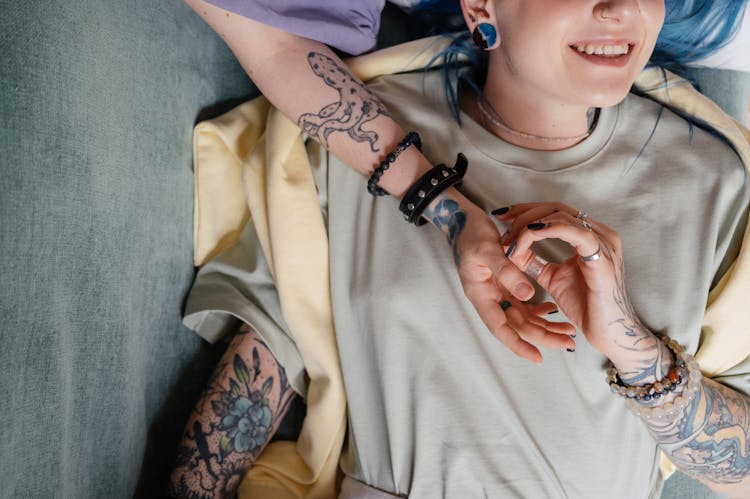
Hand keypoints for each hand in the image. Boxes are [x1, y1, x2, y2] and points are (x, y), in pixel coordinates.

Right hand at [424, 191, 575, 362]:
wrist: (463, 220)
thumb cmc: (471, 233)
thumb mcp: (488, 250)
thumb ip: (508, 272)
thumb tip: (528, 295)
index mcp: (481, 294)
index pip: (501, 328)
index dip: (518, 344)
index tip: (538, 357)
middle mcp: (489, 298)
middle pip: (517, 326)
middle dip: (542, 336)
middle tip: (568, 342)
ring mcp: (497, 293)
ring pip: (523, 317)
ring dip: (544, 325)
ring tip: (567, 332)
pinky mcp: (504, 285)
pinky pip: (522, 304)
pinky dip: (538, 310)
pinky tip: (552, 310)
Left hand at [496, 202, 663, 372]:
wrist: (609, 331)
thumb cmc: (587, 306)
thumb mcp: (553, 278)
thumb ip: (536, 262)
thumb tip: (513, 249)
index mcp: (590, 236)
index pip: (555, 211)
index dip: (527, 210)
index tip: (503, 217)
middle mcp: (599, 232)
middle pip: (555, 207)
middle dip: (524, 213)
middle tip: (502, 223)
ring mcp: (602, 241)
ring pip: (559, 215)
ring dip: (529, 225)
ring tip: (511, 242)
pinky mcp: (601, 253)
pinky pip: (571, 230)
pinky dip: (546, 230)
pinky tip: (527, 236)